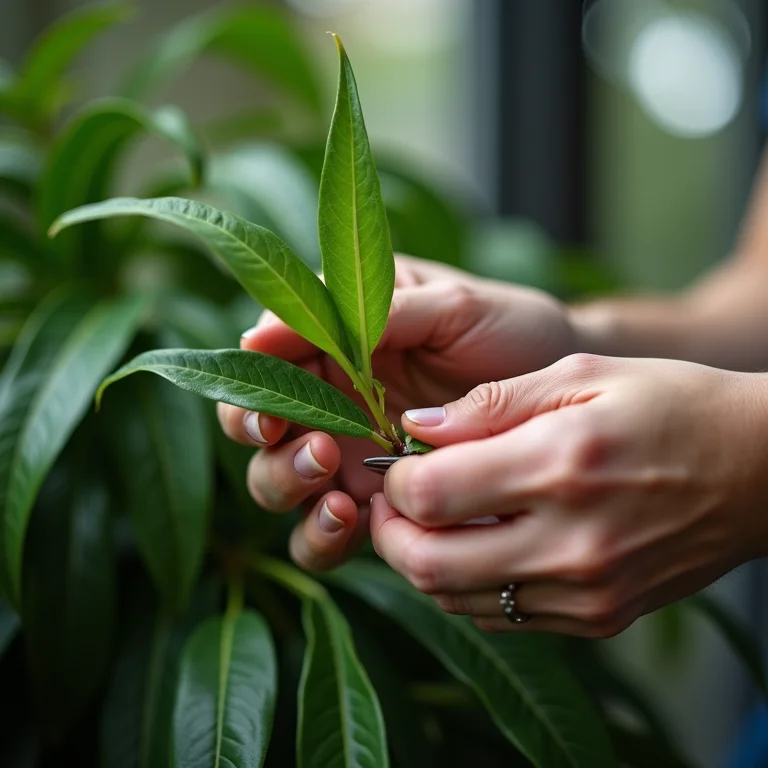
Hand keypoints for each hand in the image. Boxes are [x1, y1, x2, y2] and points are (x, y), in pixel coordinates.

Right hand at [217, 255, 578, 570]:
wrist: (560, 390)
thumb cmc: (507, 327)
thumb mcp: (450, 307)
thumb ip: (374, 315)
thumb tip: (262, 331)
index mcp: (335, 341)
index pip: (266, 365)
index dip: (252, 391)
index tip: (273, 412)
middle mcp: (330, 398)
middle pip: (258, 432)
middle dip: (271, 446)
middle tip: (318, 449)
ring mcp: (346, 453)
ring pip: (279, 484)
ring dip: (289, 489)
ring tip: (337, 484)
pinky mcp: (372, 499)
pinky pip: (325, 529)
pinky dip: (321, 533)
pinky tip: (353, 520)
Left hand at [374, 354, 767, 636]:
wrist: (758, 470)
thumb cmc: (669, 405)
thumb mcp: (582, 373)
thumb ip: (490, 403)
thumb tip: (416, 427)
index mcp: (561, 464)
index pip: (432, 493)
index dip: (397, 479)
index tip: (400, 460)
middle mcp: (571, 541)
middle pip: (428, 564)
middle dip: (389, 532)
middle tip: (393, 500)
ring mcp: (586, 591)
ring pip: (455, 599)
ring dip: (422, 561)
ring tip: (432, 520)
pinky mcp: (597, 618)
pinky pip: (500, 617)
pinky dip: (467, 585)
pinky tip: (478, 544)